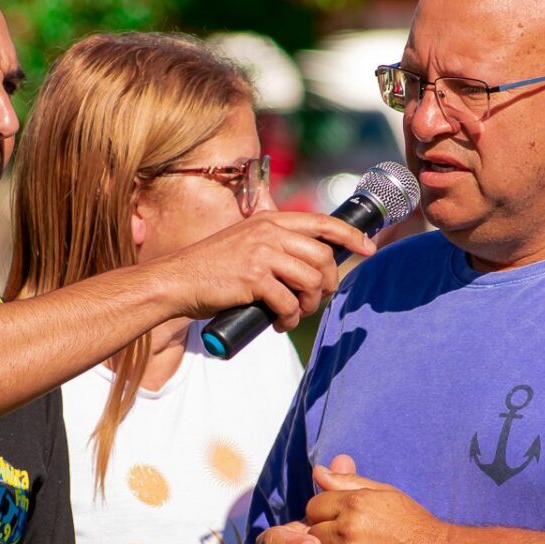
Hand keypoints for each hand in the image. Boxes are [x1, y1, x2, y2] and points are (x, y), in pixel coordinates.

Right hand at [159, 212, 373, 330]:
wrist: (176, 281)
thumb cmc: (210, 268)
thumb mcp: (244, 241)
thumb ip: (271, 243)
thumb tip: (309, 261)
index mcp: (269, 220)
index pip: (322, 222)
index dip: (350, 235)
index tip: (368, 248)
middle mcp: (268, 232)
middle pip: (323, 257)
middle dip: (329, 284)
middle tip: (319, 299)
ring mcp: (261, 254)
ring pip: (311, 281)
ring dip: (310, 305)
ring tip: (296, 313)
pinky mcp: (253, 279)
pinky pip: (289, 303)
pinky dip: (290, 318)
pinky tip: (280, 323)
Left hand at [304, 454, 441, 543]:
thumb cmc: (413, 524)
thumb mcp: (384, 494)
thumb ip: (348, 482)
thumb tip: (317, 471)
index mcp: (354, 504)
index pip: (313, 507)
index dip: (323, 515)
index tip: (338, 522)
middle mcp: (347, 532)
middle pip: (311, 535)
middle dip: (325, 539)